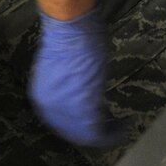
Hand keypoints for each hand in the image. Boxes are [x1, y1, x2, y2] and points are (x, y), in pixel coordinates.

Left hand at [30, 9, 126, 147]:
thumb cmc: (69, 39)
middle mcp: (49, 109)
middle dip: (93, 130)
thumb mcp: (64, 69)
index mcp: (41, 97)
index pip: (61, 120)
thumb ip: (70, 86)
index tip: (96, 119)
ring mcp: (64, 111)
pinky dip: (113, 133)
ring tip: (120, 128)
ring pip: (86, 134)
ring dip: (106, 133)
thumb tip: (83, 92)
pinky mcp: (82, 109)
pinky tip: (124, 127)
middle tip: (111, 126)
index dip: (79, 123)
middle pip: (73, 131)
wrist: (71, 31)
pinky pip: (98, 132)